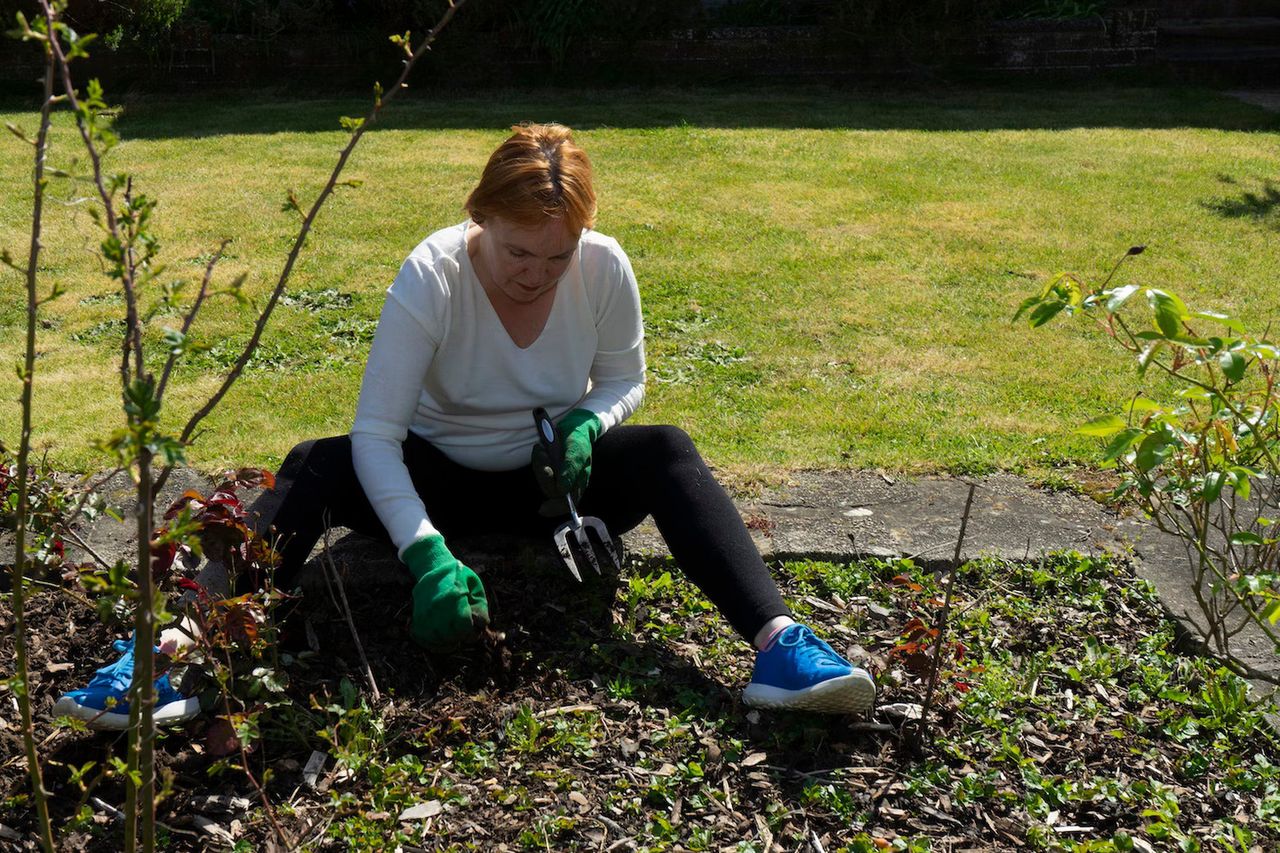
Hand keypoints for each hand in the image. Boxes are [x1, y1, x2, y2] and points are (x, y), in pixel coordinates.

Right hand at [402, 534, 488, 650]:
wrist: (433, 567)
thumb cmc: (459, 576)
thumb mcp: (475, 586)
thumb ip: (481, 607)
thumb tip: (482, 626)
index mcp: (455, 598)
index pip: (465, 628)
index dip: (472, 632)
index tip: (473, 628)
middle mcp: (438, 608)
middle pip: (452, 636)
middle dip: (461, 636)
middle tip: (464, 630)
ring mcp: (425, 614)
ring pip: (439, 640)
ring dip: (449, 641)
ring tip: (454, 634)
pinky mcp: (417, 618)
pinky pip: (424, 639)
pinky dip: (434, 643)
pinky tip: (442, 639)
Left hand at [530, 409, 601, 512]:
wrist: (573, 425)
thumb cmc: (578, 439)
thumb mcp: (576, 451)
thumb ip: (571, 470)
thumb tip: (563, 490)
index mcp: (578, 482)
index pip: (567, 503)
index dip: (555, 508)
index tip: (542, 509)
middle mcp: (568, 482)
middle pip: (551, 491)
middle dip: (544, 475)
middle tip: (544, 455)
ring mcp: (558, 475)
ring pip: (543, 480)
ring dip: (540, 464)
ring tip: (543, 449)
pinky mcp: (550, 468)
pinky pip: (539, 469)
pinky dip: (538, 459)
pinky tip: (542, 449)